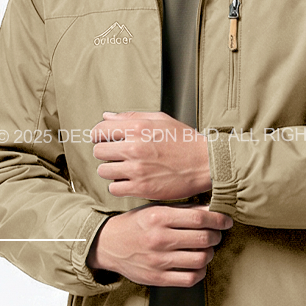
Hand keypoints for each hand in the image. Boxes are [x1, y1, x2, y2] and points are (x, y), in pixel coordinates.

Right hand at [86, 205, 232, 287]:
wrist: (107, 244)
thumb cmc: (135, 224)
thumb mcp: (155, 209)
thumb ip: (182, 210)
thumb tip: (212, 209)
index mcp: (158, 217)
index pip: (199, 218)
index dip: (218, 219)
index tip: (226, 221)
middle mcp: (158, 239)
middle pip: (203, 238)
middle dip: (216, 236)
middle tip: (216, 234)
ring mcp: (158, 260)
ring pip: (200, 259)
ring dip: (209, 253)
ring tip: (206, 249)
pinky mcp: (157, 278)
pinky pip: (190, 278)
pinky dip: (200, 271)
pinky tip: (197, 265)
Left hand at [92, 111, 211, 199]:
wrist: (206, 163)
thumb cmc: (185, 142)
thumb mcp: (161, 120)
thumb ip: (131, 117)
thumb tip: (107, 117)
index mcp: (139, 128)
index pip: (100, 131)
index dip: (99, 136)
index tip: (104, 140)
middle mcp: (135, 147)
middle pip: (99, 152)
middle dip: (106, 154)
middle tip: (118, 156)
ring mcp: (138, 169)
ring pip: (104, 171)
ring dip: (112, 171)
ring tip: (126, 169)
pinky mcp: (142, 188)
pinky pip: (114, 189)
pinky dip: (119, 186)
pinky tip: (131, 181)